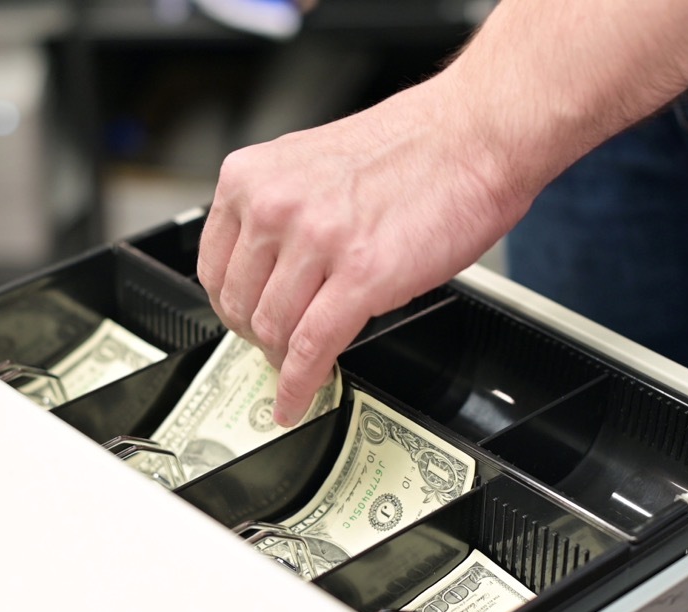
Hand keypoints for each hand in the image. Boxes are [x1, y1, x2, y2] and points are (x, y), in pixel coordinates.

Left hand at [197, 71, 526, 426]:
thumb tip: (260, 271)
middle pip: (239, 306)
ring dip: (284, 360)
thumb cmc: (410, 149)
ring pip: (273, 331)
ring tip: (300, 365)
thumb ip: (276, 212)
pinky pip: (311, 349)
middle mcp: (274, 206)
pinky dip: (300, 385)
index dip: (230, 307)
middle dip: (258, 337)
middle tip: (278, 347)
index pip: (213, 267)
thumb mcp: (310, 166)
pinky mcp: (360, 277)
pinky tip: (297, 399)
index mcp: (253, 178)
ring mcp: (316, 242)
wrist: (473, 137)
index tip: (244, 322)